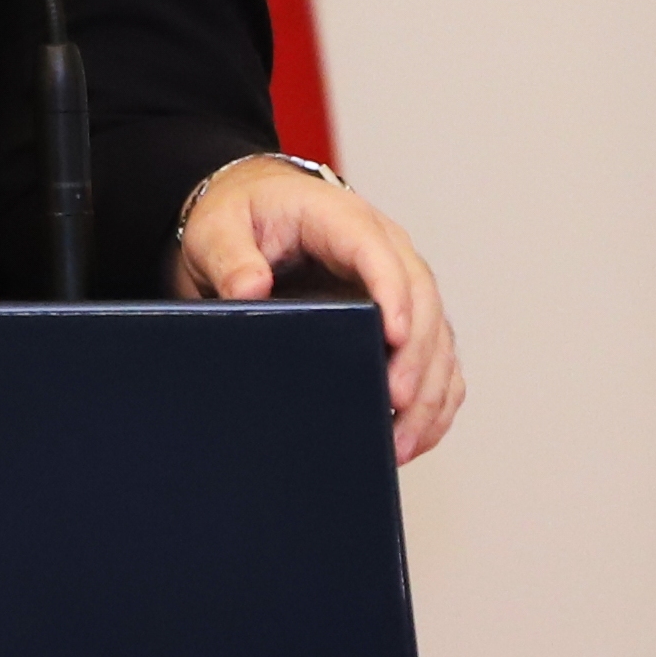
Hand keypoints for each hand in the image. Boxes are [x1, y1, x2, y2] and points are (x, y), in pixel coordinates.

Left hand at [174, 158, 463, 461]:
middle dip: (416, 355)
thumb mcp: (218, 228)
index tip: (395, 336)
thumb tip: (251, 289)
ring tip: (400, 443)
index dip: (394, 293)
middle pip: (422, 300)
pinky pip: (434, 361)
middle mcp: (384, 250)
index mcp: (342, 220)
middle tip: (397, 403)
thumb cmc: (242, 215)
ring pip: (437, 337)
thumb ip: (230, 256)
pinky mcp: (400, 319)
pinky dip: (432, 401)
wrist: (255, 213)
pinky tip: (414, 438)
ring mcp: (398, 286)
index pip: (378, 252)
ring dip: (428, 391)